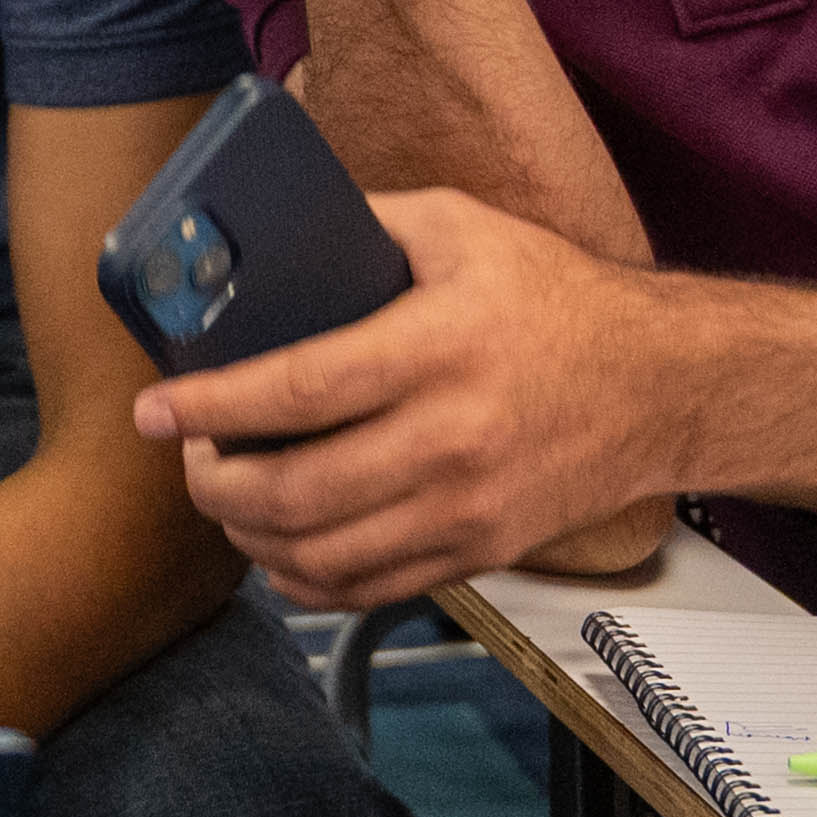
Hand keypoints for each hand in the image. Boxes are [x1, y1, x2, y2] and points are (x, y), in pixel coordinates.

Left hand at [126, 187, 678, 608]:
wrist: (661, 385)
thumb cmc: (556, 300)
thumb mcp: (460, 228)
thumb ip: (364, 225)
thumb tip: (269, 234)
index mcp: (438, 348)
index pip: (297, 389)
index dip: (211, 406)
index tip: (156, 408)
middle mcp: (451, 439)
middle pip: (295, 491)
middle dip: (213, 482)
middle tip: (188, 455)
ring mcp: (466, 509)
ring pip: (322, 556)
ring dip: (250, 536)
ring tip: (226, 498)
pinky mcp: (479, 553)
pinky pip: (369, 591)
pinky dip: (305, 581)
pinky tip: (278, 547)